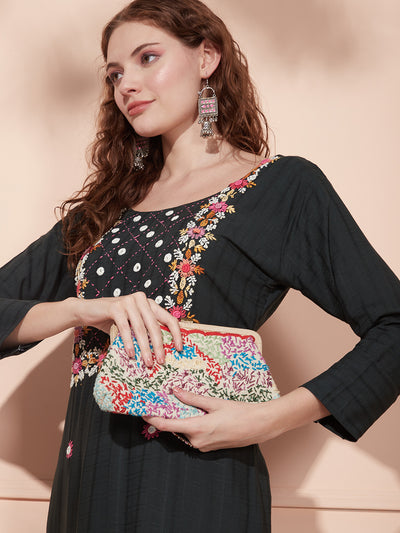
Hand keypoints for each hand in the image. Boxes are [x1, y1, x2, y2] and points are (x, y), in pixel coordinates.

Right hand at [72, 292, 181, 365]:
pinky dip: (129, 343)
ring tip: (148, 362)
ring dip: (145, 348)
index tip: (180, 349)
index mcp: (150, 304)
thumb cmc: (112, 321)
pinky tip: (131, 355)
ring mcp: (128, 301)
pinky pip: (125, 328)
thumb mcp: (132, 325)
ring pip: (140, 329)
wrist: (88, 311)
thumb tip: (161, 353)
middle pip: (155, 325)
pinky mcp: (116, 306)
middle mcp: (141, 300)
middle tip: (161, 361)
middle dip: (159, 346)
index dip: (176, 334)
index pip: (169, 318)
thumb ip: (145, 332)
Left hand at [143, 387, 281, 451]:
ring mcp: (203, 446)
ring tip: (174, 404)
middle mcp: (197, 441)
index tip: (142, 411)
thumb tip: (174, 391)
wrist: (259, 426)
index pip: (166, 426)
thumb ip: (192, 399)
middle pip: (174, 428)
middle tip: (159, 401)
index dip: (152, 419)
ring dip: (179, 420)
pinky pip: (193, 435)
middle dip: (166, 416)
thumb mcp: (214, 403)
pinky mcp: (209, 446)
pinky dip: (189, 424)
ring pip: (184, 432)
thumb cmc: (239, 413)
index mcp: (197, 429)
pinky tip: (192, 413)